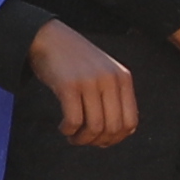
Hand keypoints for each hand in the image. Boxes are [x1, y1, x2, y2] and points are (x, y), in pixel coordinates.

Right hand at [25, 20, 140, 147]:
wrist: (49, 38)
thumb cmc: (76, 61)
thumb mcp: (105, 73)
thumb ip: (116, 97)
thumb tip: (124, 133)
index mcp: (123, 78)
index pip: (131, 122)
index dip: (116, 139)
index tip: (101, 141)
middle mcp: (110, 79)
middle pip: (113, 128)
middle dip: (98, 142)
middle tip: (83, 140)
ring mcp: (90, 81)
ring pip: (94, 127)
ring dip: (82, 139)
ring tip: (72, 137)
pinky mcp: (68, 85)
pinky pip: (74, 121)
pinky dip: (68, 131)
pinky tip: (63, 128)